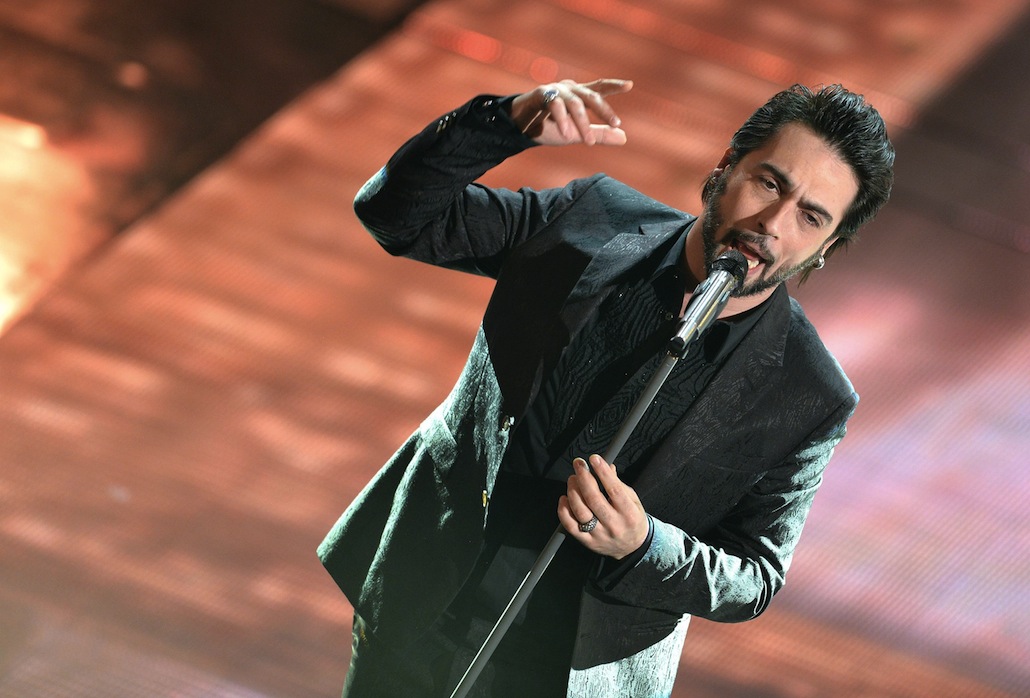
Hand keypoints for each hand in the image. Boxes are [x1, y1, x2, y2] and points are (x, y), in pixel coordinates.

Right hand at [511, 78, 632, 145]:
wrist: (519, 129)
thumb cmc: (548, 127)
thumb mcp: (577, 134)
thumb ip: (599, 135)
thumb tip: (624, 137)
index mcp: (578, 95)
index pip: (599, 88)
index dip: (614, 86)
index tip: (630, 85)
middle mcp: (569, 88)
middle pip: (591, 96)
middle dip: (604, 110)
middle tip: (615, 124)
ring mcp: (555, 90)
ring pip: (575, 104)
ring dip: (583, 124)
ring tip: (587, 142)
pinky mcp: (541, 94)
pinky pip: (555, 106)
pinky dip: (562, 120)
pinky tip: (567, 133)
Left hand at [557, 454, 648, 558]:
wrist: (633, 547)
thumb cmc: (632, 519)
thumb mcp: (633, 501)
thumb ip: (619, 484)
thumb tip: (605, 465)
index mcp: (629, 513)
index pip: (614, 489)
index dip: (602, 472)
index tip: (594, 459)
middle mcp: (614, 525)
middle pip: (594, 499)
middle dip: (583, 477)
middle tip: (579, 465)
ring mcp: (599, 535)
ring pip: (580, 511)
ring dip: (573, 491)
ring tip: (572, 479)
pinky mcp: (588, 542)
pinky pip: (570, 526)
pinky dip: (563, 510)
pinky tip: (564, 498)